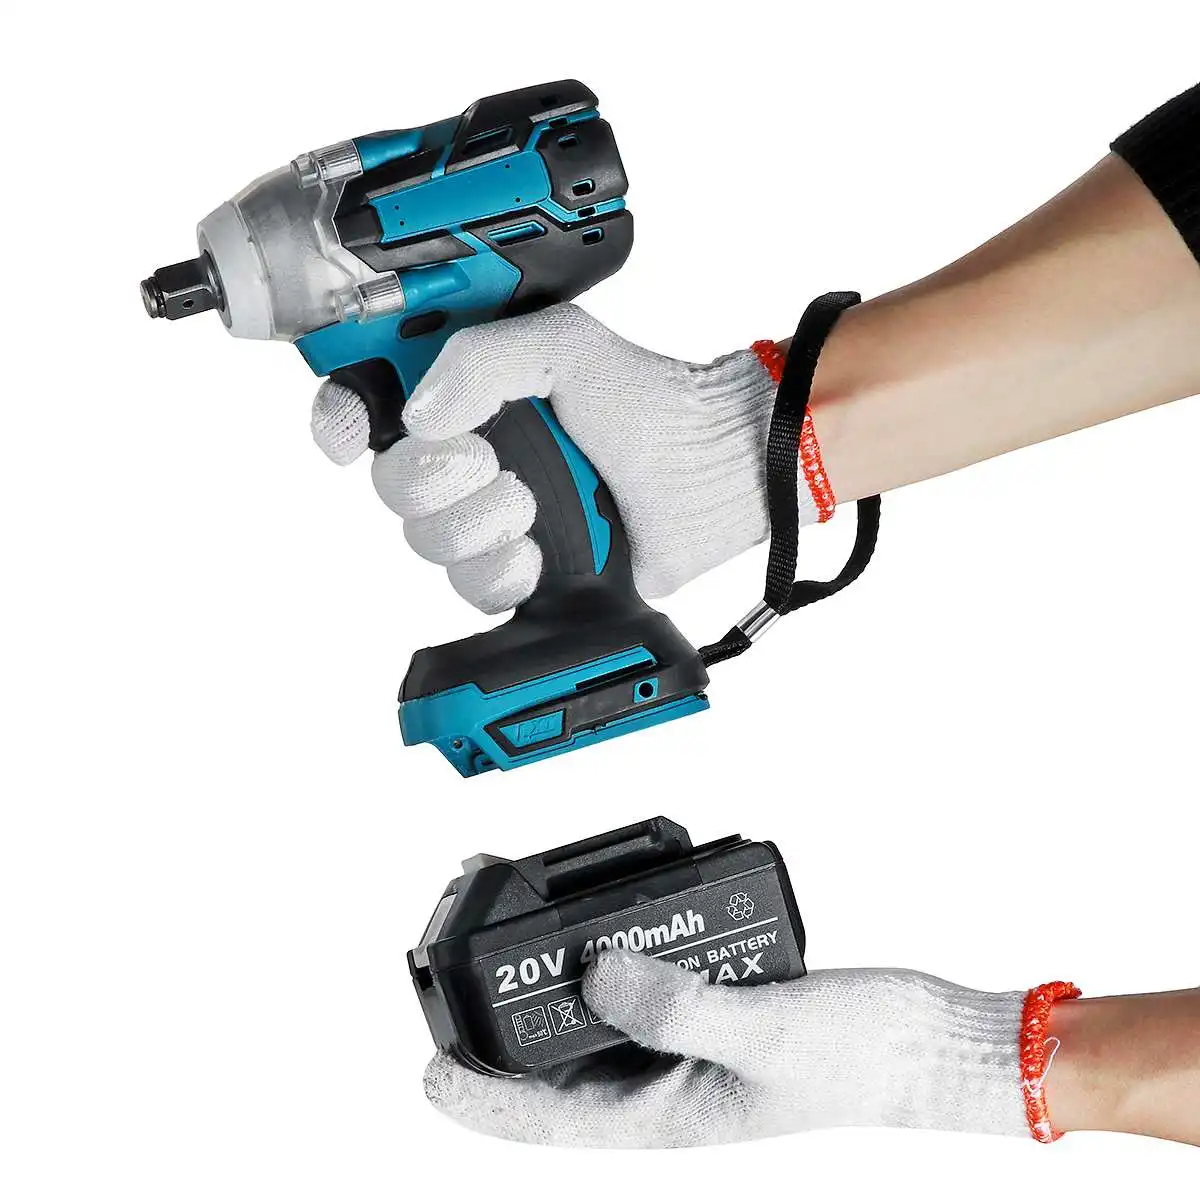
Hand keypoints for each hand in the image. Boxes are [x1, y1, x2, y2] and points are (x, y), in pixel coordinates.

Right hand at [310, 304, 797, 611]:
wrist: (706, 475)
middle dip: (437, 477)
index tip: (350, 435)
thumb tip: (420, 415)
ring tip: (534, 505)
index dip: (343, 420)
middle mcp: (472, 453)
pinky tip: (539, 552)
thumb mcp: (563, 346)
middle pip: (391, 482)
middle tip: (490, 461)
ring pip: (426, 539)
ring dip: (481, 524)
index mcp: (469, 392)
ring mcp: (493, 514)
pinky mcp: (519, 567)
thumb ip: (481, 359)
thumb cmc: (649, 402)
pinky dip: (503, 570)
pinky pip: (471, 586)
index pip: (372, 403)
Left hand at [422, 949, 1034, 1147]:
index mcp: (664, 1116)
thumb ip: (677, 1006)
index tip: (427, 1066)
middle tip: (456, 965)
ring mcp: (682, 1046)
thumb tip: (595, 975)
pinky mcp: (704, 1006)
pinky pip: (636, 983)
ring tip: (509, 928)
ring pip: (590, 1018)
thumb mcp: (765, 1030)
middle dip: (499, 1025)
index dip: (480, 1097)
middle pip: (555, 1064)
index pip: (546, 1117)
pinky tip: (592, 921)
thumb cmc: (862, 1056)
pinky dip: (604, 954)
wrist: (926, 1038)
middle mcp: (662, 1083)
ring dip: (546, 982)